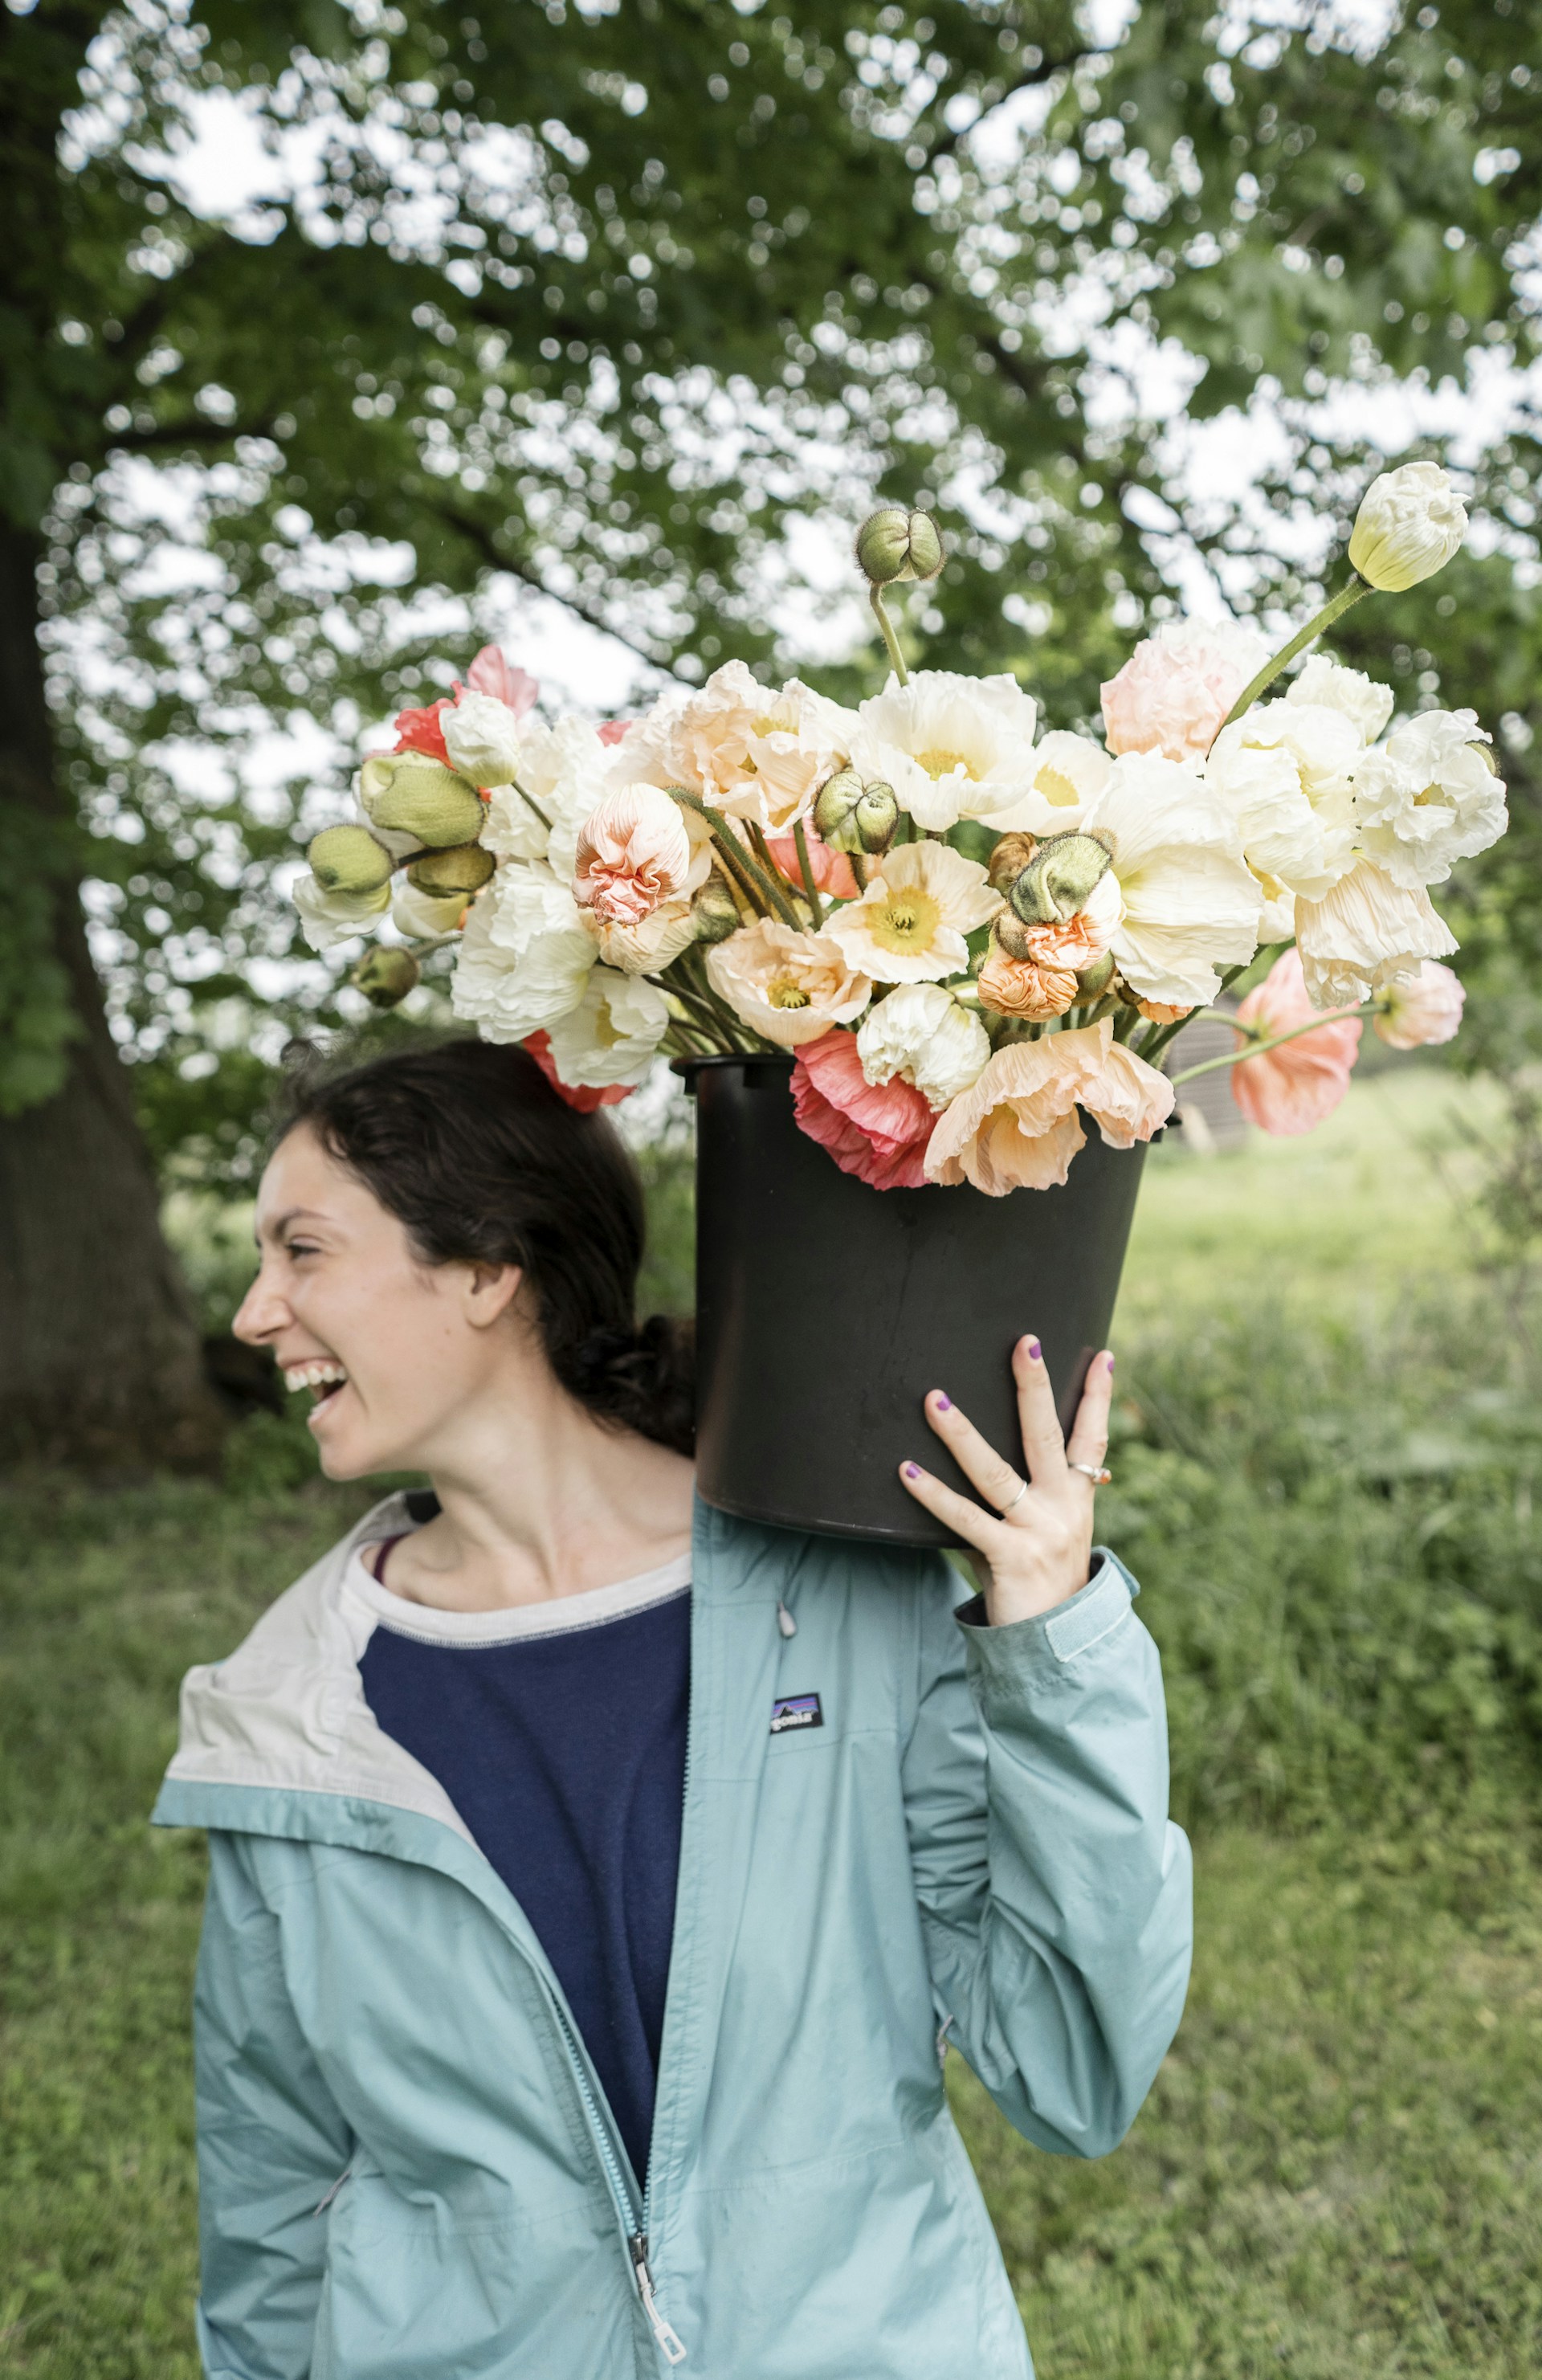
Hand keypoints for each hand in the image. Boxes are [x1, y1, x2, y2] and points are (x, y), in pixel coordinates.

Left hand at [898, 1335, 1114, 1626]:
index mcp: (1077, 1501)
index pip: (1093, 1441)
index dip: (1099, 1399)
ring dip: (962, 1434)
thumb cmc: (1041, 1584)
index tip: (1103, 1355)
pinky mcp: (1009, 1559)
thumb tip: (982, 1457)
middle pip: (1049, 1438)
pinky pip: (965, 1520)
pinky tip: (906, 1470)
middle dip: (1036, 1388)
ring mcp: (1038, 1534)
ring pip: (996, 1473)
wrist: (1054, 1650)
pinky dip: (933, 1494)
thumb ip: (1024, 1499)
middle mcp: (1063, 1511)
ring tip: (934, 1400)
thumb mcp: (1045, 1534)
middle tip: (1026, 1343)